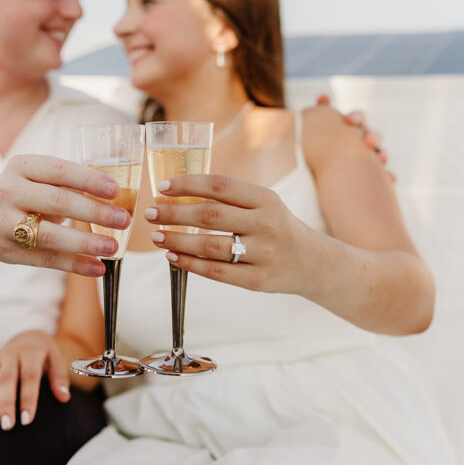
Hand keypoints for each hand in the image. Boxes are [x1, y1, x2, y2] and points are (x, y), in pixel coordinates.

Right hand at [0, 154, 132, 276]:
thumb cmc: (27, 195)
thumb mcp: (39, 179)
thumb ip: (70, 184)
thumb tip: (117, 198)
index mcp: (21, 166)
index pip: (59, 170)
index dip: (88, 180)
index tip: (115, 191)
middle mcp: (7, 192)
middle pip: (57, 202)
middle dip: (94, 212)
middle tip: (123, 219)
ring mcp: (4, 223)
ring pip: (50, 236)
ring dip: (86, 242)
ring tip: (112, 247)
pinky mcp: (7, 251)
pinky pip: (46, 260)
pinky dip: (75, 265)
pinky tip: (97, 267)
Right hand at [0, 330, 70, 430]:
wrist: (27, 339)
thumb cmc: (43, 358)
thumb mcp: (55, 361)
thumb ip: (59, 378)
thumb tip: (63, 397)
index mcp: (30, 353)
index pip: (28, 377)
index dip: (27, 398)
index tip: (27, 420)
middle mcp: (9, 355)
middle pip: (5, 379)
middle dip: (5, 403)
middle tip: (7, 426)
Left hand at [145, 174, 310, 294]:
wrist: (312, 263)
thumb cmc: (277, 228)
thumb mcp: (264, 205)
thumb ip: (230, 198)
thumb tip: (179, 193)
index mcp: (266, 199)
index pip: (221, 185)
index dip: (188, 184)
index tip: (162, 186)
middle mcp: (266, 224)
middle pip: (211, 215)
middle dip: (174, 213)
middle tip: (151, 213)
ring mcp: (264, 254)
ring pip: (210, 245)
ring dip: (178, 239)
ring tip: (157, 236)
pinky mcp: (258, 280)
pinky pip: (217, 272)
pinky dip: (190, 263)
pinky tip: (173, 256)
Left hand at [314, 94, 393, 181]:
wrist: (325, 174)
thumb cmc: (323, 145)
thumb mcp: (320, 127)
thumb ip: (322, 112)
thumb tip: (324, 96)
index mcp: (351, 128)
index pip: (357, 119)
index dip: (355, 118)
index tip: (349, 121)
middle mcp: (364, 141)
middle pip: (373, 135)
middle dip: (373, 136)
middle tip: (368, 141)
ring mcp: (370, 158)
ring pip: (382, 153)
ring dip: (383, 154)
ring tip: (381, 159)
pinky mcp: (374, 175)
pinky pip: (384, 175)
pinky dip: (388, 175)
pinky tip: (391, 178)